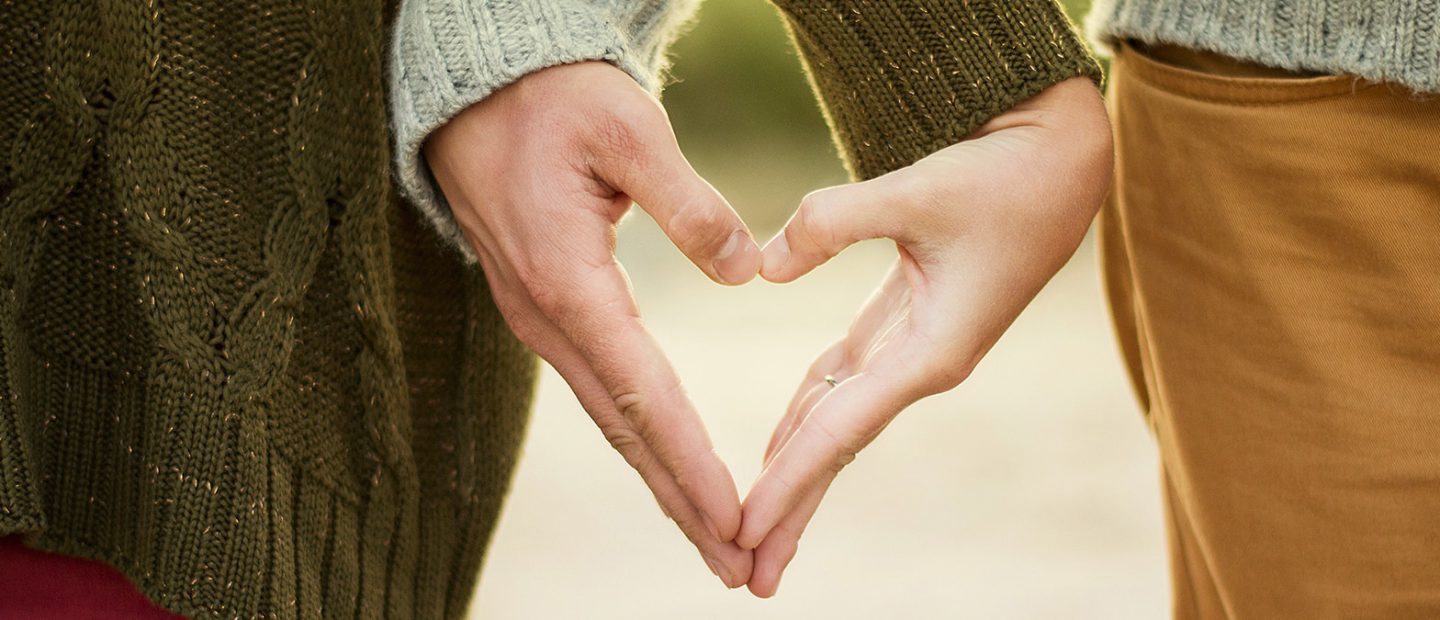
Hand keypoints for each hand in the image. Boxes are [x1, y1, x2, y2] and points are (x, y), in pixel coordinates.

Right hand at [424, 61, 761, 586]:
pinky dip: (640, 439)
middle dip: (682, 503)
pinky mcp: (546, 312)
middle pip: (625, 430)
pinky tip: (668, 466)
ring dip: (663, 482)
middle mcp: (548, 318)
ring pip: (611, 419)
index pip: (642, 392)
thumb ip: (688, 202)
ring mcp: (541, 320)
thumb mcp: (626, 129)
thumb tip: (745, 271)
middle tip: (736, 566)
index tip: (734, 517)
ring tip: (714, 538)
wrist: (476, 92)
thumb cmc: (554, 101)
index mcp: (569, 281)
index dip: (691, 461)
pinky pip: (600, 390)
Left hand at [737, 77, 1113, 595]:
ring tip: (754, 527)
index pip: (840, 432)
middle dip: (791, 510)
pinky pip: (844, 380)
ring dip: (795, 471)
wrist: (1062, 159)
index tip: (742, 530)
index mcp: (932, 353)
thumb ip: (833, 222)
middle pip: (837, 449)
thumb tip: (763, 268)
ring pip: (838, 421)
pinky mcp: (907, 321)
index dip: (787, 482)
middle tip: (744, 572)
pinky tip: (779, 444)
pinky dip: (807, 413)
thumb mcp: (918, 190)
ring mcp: (915, 348)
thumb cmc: (1004, 176)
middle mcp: (922, 364)